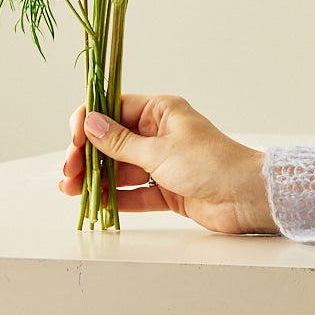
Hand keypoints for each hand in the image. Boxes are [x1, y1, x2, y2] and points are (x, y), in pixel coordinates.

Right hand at [57, 93, 277, 235]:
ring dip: (96, 179)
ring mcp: (163, 163)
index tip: (73, 141)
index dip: (89, 124)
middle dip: (87, 156)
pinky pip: (135, 192)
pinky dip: (116, 198)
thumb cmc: (211, 164)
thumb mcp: (160, 150)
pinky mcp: (168, 190)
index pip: (114, 110)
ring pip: (121, 169)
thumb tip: (90, 122)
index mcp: (160, 112)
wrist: (247, 198)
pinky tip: (96, 204)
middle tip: (67, 173)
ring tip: (71, 190)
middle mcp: (159, 135)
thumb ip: (121, 142)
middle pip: (113, 143)